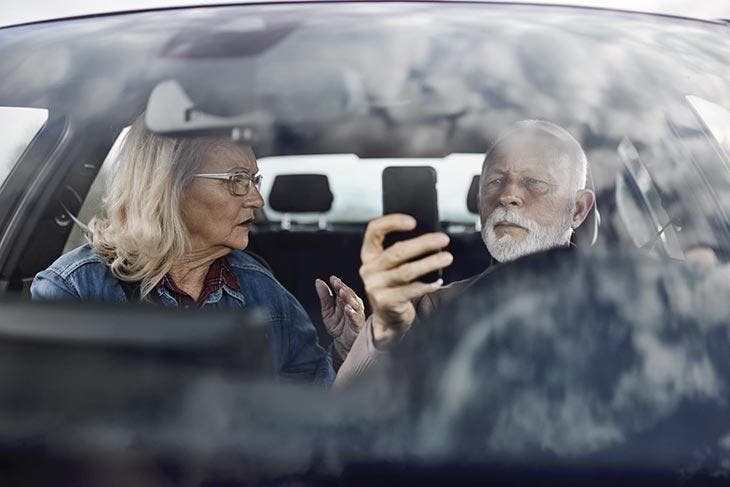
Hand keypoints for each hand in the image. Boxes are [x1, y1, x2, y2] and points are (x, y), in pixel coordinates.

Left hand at [316, 275, 364, 359]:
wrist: (344, 344)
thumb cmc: (338, 327)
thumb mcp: (327, 311)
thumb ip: (324, 297)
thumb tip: (318, 281)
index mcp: (345, 300)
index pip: (342, 289)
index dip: (337, 283)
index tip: (332, 279)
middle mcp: (353, 305)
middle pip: (349, 294)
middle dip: (343, 288)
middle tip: (337, 283)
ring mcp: (357, 314)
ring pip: (354, 303)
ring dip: (348, 297)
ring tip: (342, 292)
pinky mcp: (359, 325)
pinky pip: (356, 318)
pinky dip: (352, 313)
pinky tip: (348, 308)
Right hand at [359, 214, 452, 348]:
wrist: (390, 319)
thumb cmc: (397, 288)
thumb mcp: (394, 267)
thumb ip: (405, 252)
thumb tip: (435, 238)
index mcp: (370, 255)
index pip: (374, 230)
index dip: (392, 222)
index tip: (413, 222)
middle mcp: (369, 269)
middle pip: (396, 251)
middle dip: (423, 243)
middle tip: (443, 239)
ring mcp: (375, 286)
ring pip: (406, 271)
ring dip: (430, 263)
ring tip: (447, 258)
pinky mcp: (385, 301)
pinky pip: (411, 290)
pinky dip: (427, 285)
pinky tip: (438, 282)